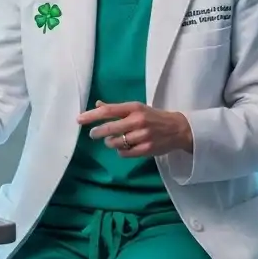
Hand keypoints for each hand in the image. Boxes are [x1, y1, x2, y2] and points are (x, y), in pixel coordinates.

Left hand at [78, 101, 192, 156]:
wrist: (178, 129)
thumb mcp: (137, 108)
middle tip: (93, 135)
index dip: (91, 115)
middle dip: (97, 132)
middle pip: (109, 128)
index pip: (108, 110)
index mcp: (134, 108)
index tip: (79, 119)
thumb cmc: (154, 117)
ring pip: (115, 142)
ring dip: (110, 142)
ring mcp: (142, 136)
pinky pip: (124, 153)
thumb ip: (117, 108)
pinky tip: (124, 147)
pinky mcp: (146, 149)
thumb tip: (97, 105)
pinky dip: (120, 151)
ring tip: (113, 141)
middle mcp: (137, 121)